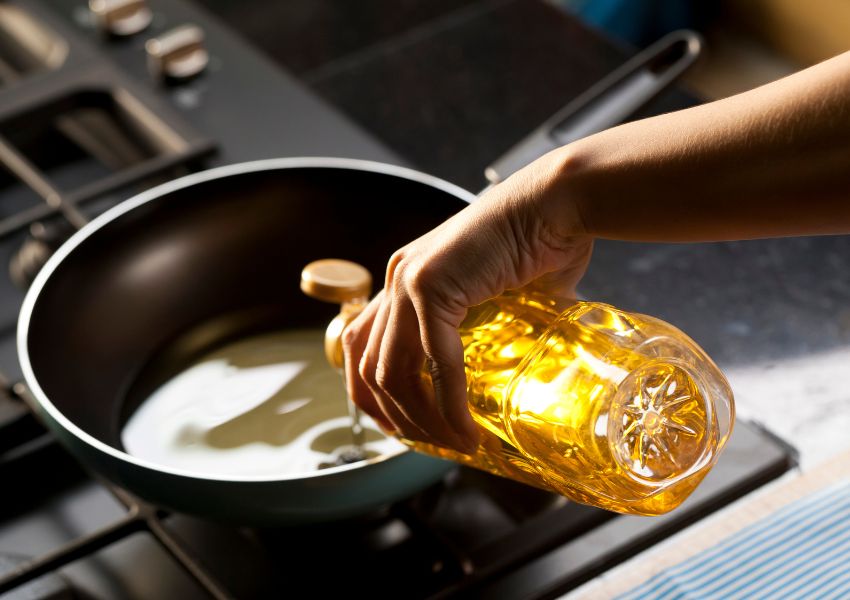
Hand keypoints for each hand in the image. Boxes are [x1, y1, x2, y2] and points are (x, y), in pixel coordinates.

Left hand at [342, 151, 591, 452]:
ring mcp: (409, 280)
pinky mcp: (432, 285)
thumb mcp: (499, 293)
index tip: (402, 425)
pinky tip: (466, 427)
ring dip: (420, 418)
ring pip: (391, 371)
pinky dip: (448, 403)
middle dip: (392, 415)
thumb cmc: (540, 241)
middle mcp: (397, 277)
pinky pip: (435, 360)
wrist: (558, 202)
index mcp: (406, 278)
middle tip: (426, 445)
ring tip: (454, 442)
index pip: (360, 344)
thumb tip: (515, 369)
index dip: (371, 393)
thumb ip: (490, 328)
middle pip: (366, 364)